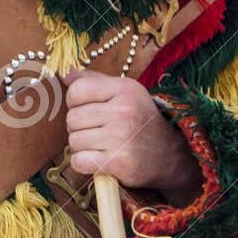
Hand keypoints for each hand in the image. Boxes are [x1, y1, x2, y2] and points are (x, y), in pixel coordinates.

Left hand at [65, 71, 200, 202]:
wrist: (171, 158)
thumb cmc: (142, 123)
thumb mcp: (126, 94)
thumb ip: (94, 81)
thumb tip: (65, 73)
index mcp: (125, 90)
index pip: (76, 91)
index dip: (76, 103)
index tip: (92, 111)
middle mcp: (124, 112)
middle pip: (72, 119)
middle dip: (80, 128)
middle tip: (100, 133)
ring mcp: (121, 138)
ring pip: (74, 141)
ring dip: (83, 147)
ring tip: (103, 147)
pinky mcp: (119, 163)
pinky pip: (79, 161)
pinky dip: (84, 164)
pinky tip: (99, 161)